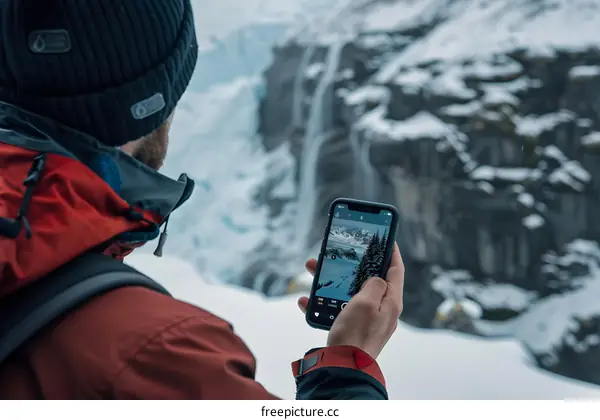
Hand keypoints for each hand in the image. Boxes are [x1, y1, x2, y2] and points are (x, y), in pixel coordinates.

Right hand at [298, 243, 404, 358]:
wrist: (343, 367)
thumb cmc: (356, 335)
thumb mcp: (367, 302)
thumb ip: (375, 284)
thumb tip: (376, 278)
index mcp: (391, 302)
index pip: (396, 270)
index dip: (391, 252)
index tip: (386, 238)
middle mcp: (382, 310)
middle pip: (370, 279)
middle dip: (353, 264)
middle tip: (342, 253)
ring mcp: (368, 320)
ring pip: (350, 292)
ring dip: (332, 281)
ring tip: (314, 270)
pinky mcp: (353, 328)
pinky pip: (337, 309)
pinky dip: (322, 303)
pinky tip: (305, 300)